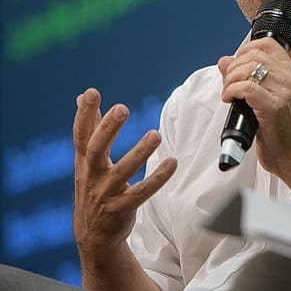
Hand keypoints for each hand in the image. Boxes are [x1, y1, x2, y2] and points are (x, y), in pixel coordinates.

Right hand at [72, 88, 176, 256]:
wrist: (93, 236)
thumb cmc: (93, 188)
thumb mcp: (86, 160)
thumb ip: (89, 128)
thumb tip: (83, 96)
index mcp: (84, 162)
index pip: (81, 135)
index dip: (84, 114)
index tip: (91, 93)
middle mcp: (92, 176)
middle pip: (96, 150)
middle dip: (107, 129)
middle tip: (122, 108)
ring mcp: (105, 194)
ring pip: (122, 172)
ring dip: (139, 152)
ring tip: (155, 134)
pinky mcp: (121, 209)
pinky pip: (141, 193)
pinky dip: (157, 178)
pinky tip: (172, 163)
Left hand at [218, 37, 290, 187]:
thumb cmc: (284, 132)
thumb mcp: (270, 99)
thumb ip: (249, 78)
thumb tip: (225, 61)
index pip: (266, 44)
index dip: (244, 50)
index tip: (236, 67)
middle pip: (253, 54)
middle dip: (233, 68)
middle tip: (229, 85)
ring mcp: (284, 90)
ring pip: (247, 68)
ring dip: (230, 80)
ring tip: (229, 95)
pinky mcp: (274, 106)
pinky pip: (245, 87)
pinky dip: (232, 91)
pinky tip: (230, 101)